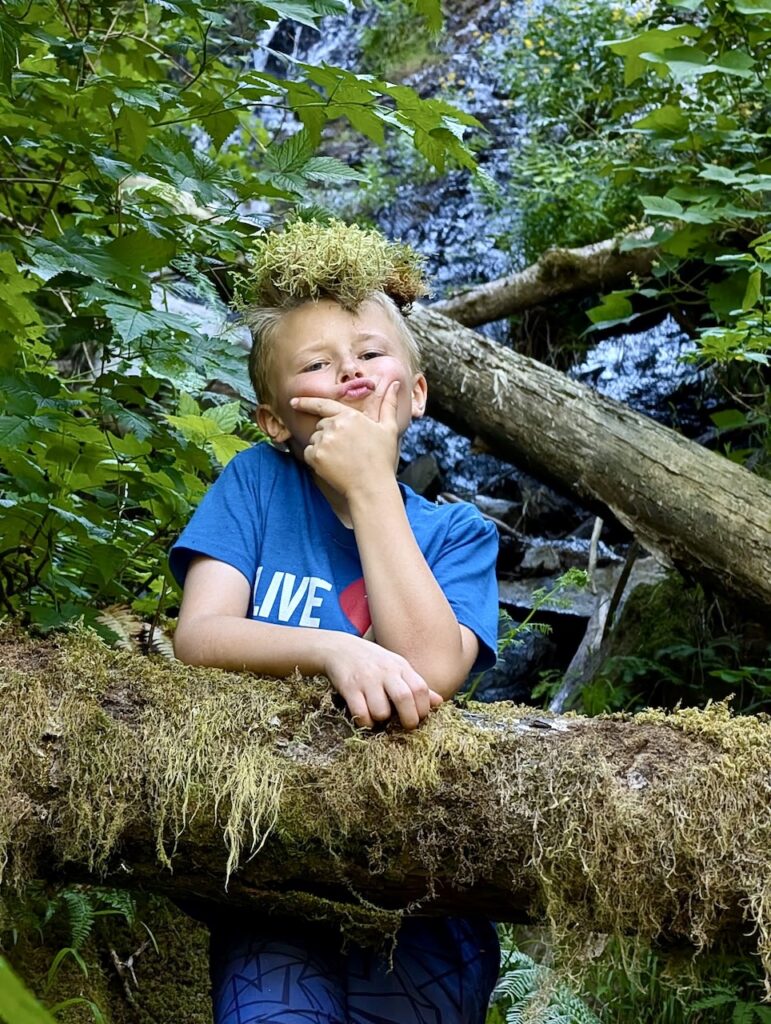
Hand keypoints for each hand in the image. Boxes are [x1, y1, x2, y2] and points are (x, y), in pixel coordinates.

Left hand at [290, 381, 400, 496]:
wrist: (371, 486)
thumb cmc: (381, 458)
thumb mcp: (389, 428)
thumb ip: (388, 404)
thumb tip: (394, 383)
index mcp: (350, 415)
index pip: (322, 404)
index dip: (306, 402)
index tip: (293, 401)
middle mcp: (334, 425)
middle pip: (321, 426)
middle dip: (329, 434)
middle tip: (346, 451)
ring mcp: (324, 441)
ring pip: (315, 439)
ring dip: (323, 447)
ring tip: (341, 459)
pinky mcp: (316, 456)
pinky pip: (309, 453)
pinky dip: (316, 459)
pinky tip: (332, 466)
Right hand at [323, 633, 442, 729]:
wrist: (339, 648)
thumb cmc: (373, 661)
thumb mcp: (397, 667)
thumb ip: (416, 685)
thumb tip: (439, 702)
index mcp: (400, 666)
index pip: (420, 688)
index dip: (423, 708)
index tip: (419, 717)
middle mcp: (385, 671)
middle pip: (404, 698)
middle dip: (409, 719)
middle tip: (406, 726)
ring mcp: (366, 679)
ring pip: (381, 710)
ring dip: (382, 719)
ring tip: (379, 716)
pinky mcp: (349, 687)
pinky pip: (361, 713)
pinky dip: (365, 722)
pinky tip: (365, 716)